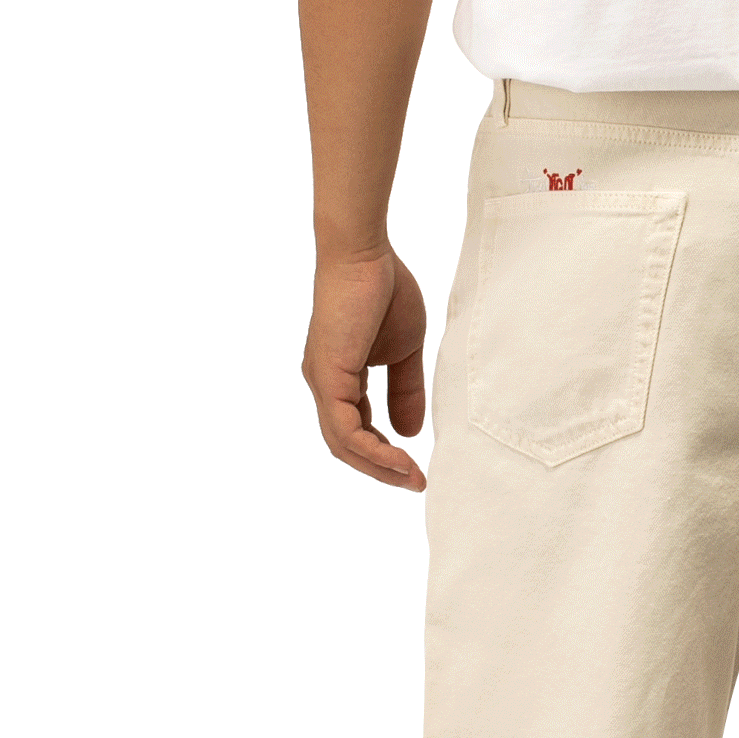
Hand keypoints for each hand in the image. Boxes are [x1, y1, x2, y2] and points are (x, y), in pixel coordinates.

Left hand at [303, 247, 430, 489]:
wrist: (364, 255)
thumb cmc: (383, 290)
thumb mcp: (403, 351)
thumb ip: (405, 390)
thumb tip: (408, 432)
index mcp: (338, 378)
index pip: (356, 430)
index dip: (384, 453)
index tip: (416, 468)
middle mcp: (324, 385)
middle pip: (345, 446)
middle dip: (381, 469)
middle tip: (416, 482)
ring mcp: (322, 383)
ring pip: (343, 445)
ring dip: (378, 466)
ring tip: (412, 477)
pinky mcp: (327, 377)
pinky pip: (345, 430)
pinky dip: (371, 450)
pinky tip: (399, 457)